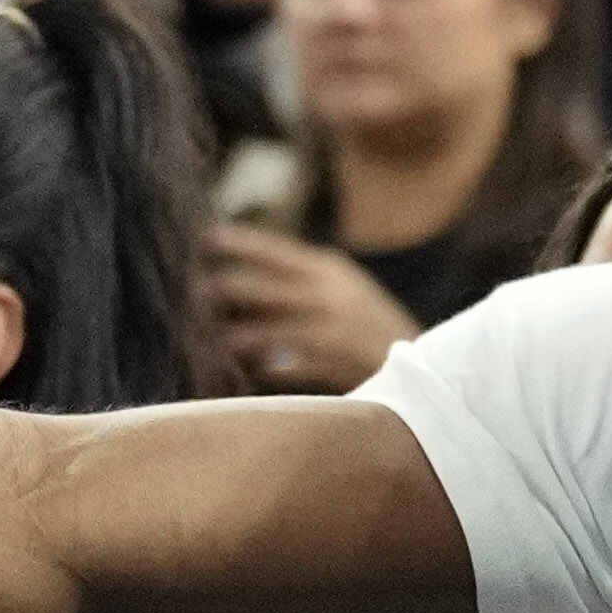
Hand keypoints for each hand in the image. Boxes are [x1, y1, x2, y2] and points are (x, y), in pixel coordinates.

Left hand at [200, 224, 418, 397]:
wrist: (428, 369)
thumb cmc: (370, 326)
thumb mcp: (342, 288)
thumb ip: (299, 278)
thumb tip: (237, 273)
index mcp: (327, 269)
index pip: (269, 250)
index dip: (231, 244)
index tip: (199, 240)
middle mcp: (326, 294)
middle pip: (248, 288)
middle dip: (210, 294)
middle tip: (183, 299)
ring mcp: (328, 332)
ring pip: (254, 334)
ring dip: (223, 340)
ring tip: (200, 343)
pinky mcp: (330, 367)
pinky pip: (276, 368)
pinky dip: (253, 370)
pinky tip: (238, 372)